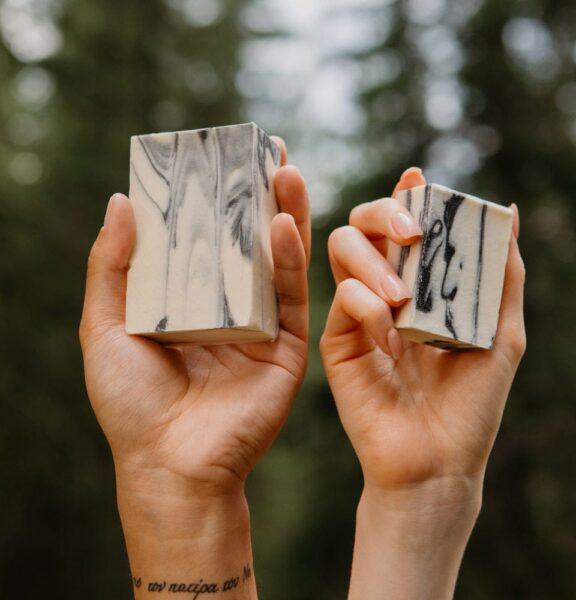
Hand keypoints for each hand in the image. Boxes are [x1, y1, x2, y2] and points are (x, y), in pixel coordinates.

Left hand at [79, 138, 309, 596]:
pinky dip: (288, 258)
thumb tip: (121, 200)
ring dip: (283, 213)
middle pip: (246, 240)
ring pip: (276, 259)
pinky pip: (291, 295)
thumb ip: (114, 265)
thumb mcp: (105, 324)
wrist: (172, 462)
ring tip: (284, 169)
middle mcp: (227, 305)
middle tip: (264, 149)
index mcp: (187, 299)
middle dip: (257, 195)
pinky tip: (283, 222)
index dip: (212, 196)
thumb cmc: (131, 401)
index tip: (219, 155)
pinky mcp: (287, 345)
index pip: (204, 236)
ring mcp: (260, 323)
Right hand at [320, 167, 524, 598]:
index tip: (418, 178)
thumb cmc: (472, 402)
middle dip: (384, 212)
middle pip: (364, 225)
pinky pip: (343, 300)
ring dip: (374, 262)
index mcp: (422, 285)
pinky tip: (394, 342)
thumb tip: (506, 211)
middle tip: (413, 231)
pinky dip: (369, 310)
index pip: (405, 226)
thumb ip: (501, 274)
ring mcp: (357, 313)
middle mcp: (384, 291)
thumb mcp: (501, 332)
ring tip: (404, 299)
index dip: (407, 196)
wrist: (437, 459)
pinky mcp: (337, 340)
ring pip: (342, 250)